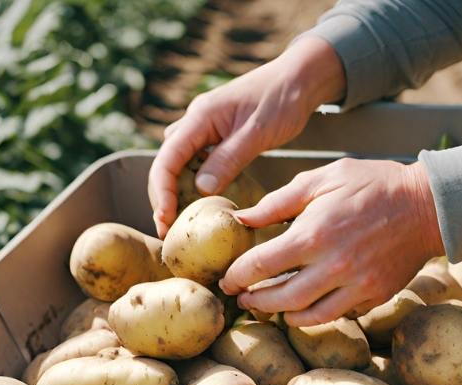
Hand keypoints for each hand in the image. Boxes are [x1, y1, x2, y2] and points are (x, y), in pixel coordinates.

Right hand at [148, 37, 345, 237]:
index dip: (162, 192)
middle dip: (163, 197)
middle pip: (166, 163)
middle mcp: (196, 121)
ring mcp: (205, 128)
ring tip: (180, 221)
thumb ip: (229, 159)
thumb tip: (201, 189)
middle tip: (168, 230)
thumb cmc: (283, 99)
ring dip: (175, 191)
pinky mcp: (217, 135)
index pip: (167, 159)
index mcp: (200, 117)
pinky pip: (196, 160)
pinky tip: (201, 202)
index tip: (166, 219)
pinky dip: (193, 182)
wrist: (300, 78)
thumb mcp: (257, 132)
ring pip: (178, 162)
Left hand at [219, 159, 445, 326]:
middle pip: (280, 298)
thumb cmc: (372, 184)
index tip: (227, 280)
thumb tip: (242, 218)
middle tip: (242, 299)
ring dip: (282, 315)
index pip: (260, 265)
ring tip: (269, 308)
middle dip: (254, 301)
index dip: (237, 276)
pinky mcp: (374, 296)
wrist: (427, 204)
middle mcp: (333, 266)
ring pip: (307, 316)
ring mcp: (356, 285)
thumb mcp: (322, 179)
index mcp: (313, 234)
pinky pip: (337, 315)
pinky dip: (314, 316)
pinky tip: (303, 307)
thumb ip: (278, 202)